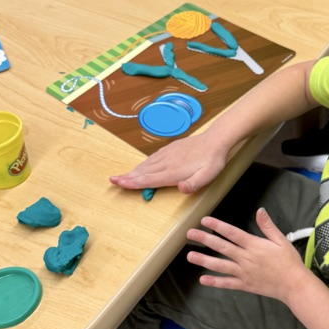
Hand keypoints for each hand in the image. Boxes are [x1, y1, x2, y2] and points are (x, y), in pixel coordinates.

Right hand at [110, 132, 229, 194]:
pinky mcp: (171, 149)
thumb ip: (193, 184)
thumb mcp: (207, 176)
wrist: (216, 140)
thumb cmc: (212, 161)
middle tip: (113, 180)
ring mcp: (168, 154)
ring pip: (147, 164)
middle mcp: (167, 162)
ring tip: (123, 175)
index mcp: (172, 172)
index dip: (133, 182)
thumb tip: (181, 188)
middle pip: (143, 172)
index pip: (149, 179)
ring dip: (134, 170)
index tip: (118, 182)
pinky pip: (153, 158)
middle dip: (127, 177)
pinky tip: (141, 165)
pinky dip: (144, 163)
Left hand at [185, 208, 309, 303]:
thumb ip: (267, 226)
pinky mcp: (244, 285)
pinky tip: (202, 279)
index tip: (205, 220)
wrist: (294, 285)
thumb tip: (260, 210)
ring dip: (204, 260)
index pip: (232, 233)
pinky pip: (227, 283)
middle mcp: (246, 258)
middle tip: (190, 234)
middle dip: (205, 240)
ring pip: (220, 266)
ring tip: (190, 256)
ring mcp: (244, 273)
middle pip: (222, 247)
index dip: (217, 226)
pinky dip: (215, 282)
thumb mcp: (281, 240)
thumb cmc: (289, 261)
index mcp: (254, 245)